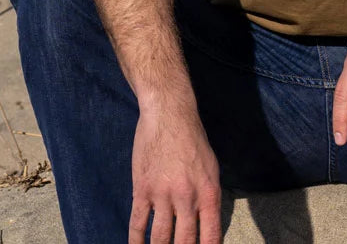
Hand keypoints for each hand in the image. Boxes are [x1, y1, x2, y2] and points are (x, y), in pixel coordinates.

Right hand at [129, 106, 221, 243]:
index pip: (210, 236)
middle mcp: (187, 198)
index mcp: (209, 193)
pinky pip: (138, 222)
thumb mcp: (211, 168)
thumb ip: (208, 197)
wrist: (169, 115)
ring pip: (160, 237)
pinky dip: (136, 240)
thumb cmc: (193, 139)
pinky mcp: (142, 189)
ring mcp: (163, 194)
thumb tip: (203, 224)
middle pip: (184, 242)